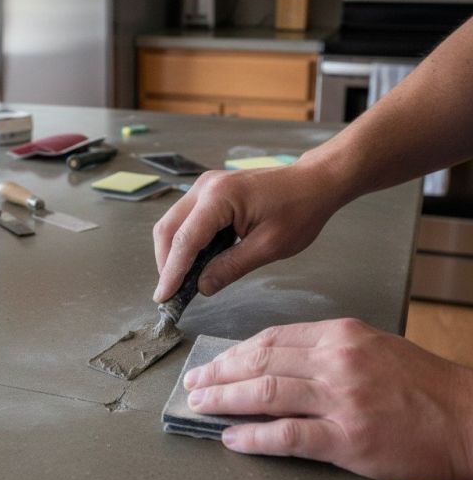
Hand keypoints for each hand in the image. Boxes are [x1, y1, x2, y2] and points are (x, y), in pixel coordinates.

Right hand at [152, 162, 345, 302]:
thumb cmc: (300, 210)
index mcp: (220, 198)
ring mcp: (205, 186)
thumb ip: (231, 268)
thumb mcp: (268, 247)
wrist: (315, 182)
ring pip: (172, 224)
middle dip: (166, 263)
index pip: (185, 240)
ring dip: (172, 253)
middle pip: (168, 229)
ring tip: (180, 281)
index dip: (171, 272)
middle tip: (171, 293)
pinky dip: (183, 242)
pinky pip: (185, 219)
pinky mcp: (209, 191)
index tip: (163, 297)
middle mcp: (205, 187)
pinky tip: (193, 262)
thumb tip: (201, 287)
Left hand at [183, 318, 472, 479]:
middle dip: (219, 374)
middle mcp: (337, 361)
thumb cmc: (425, 387)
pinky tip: (232, 438)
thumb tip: (278, 363)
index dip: (234, 353)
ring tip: (201, 406)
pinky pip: (288, 435)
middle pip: (260, 361)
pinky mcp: (349, 438)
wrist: (472, 418)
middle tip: (194, 384)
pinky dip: (254, 437)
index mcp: (341, 336)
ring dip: (225, 401)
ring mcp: (342, 399)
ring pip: (265, 393)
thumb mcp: (374, 349)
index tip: (213, 363)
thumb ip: (327, 353)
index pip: (271, 339)